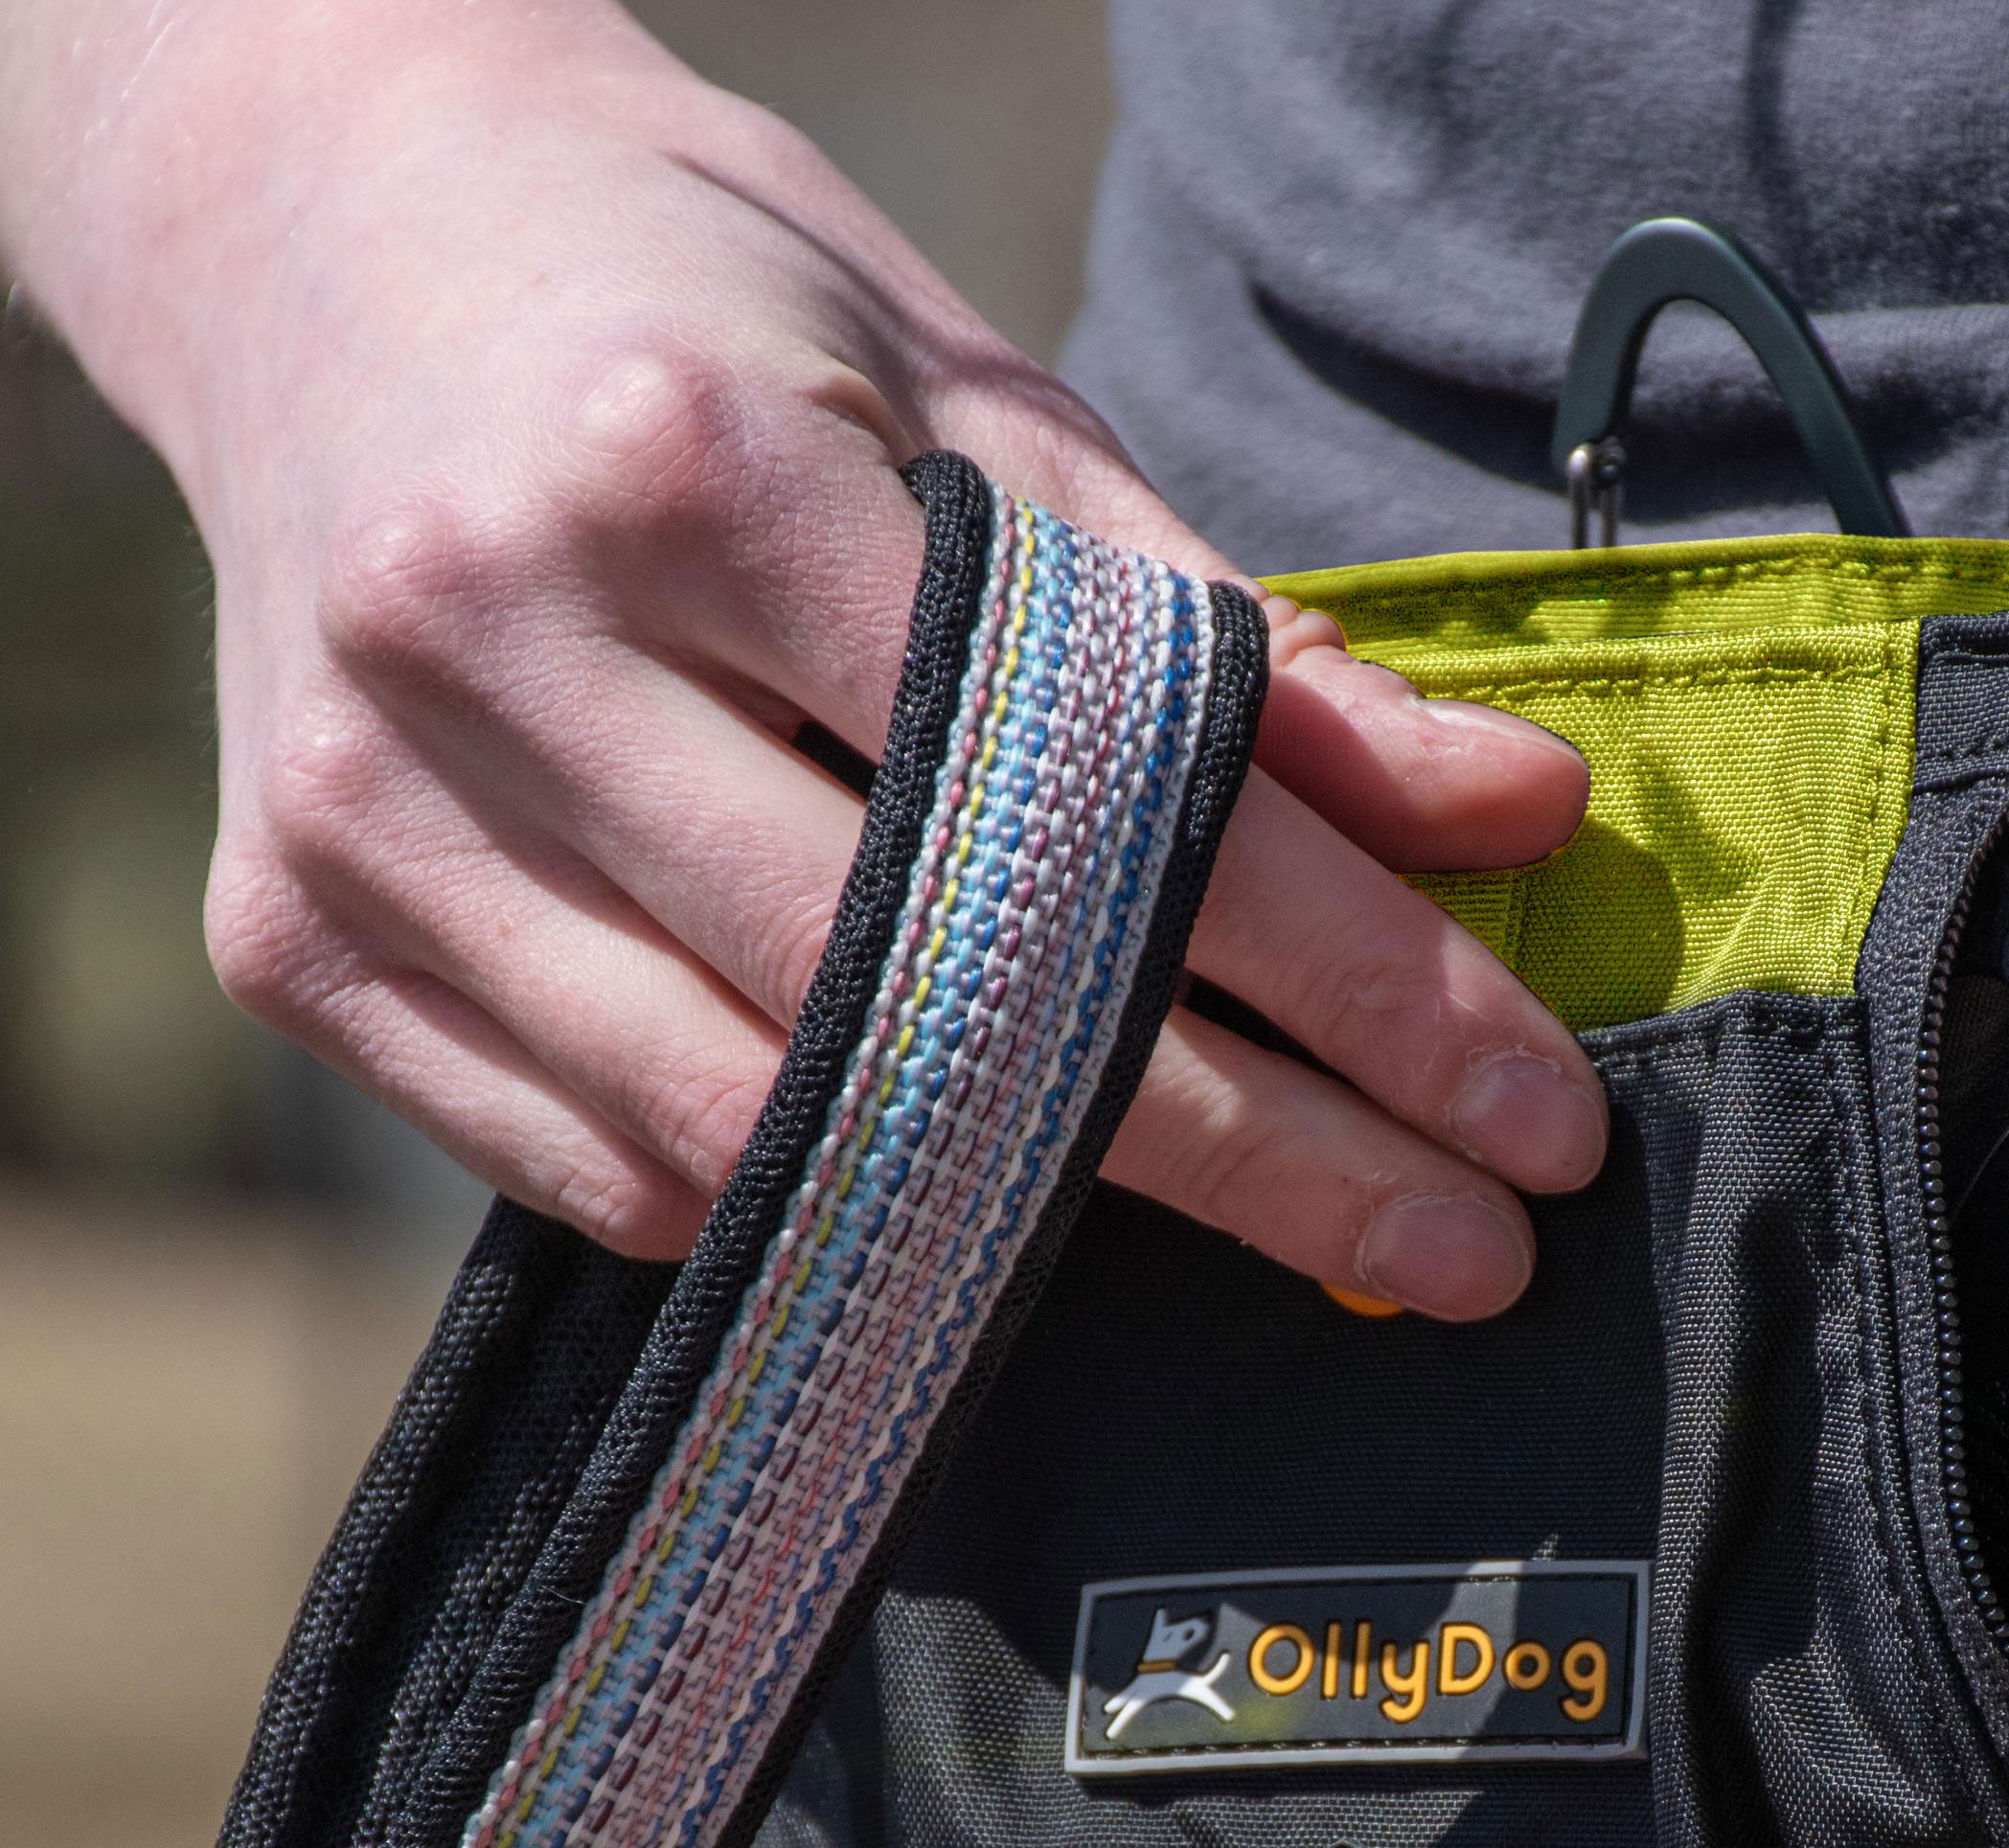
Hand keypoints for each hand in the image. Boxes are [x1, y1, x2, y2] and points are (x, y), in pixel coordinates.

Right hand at [0, 0, 1595, 1310]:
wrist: (322, 241)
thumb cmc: (705, 306)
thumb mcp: (979, 403)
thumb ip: (1233, 639)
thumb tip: (1512, 821)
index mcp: (679, 463)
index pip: (1083, 795)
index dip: (1345, 982)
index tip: (1524, 1113)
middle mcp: (490, 651)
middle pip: (936, 1008)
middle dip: (1252, 1159)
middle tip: (1462, 1257)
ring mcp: (365, 820)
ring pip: (764, 1131)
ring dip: (1048, 1222)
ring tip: (1274, 1226)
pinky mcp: (295, 949)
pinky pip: (617, 1174)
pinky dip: (816, 1207)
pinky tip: (954, 1186)